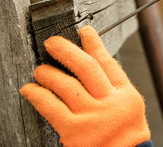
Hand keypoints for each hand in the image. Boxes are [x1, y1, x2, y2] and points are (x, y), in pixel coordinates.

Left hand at [20, 26, 150, 146]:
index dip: (95, 44)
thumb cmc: (124, 135)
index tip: (84, 31)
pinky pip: (51, 106)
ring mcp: (92, 116)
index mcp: (126, 95)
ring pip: (66, 84)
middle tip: (52, 43)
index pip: (108, 63)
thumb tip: (92, 62)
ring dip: (48, 73)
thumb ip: (113, 86)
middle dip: (67, 50)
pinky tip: (31, 89)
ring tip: (40, 70)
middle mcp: (110, 102)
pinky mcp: (74, 132)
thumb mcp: (128, 107)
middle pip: (87, 67)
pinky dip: (37, 94)